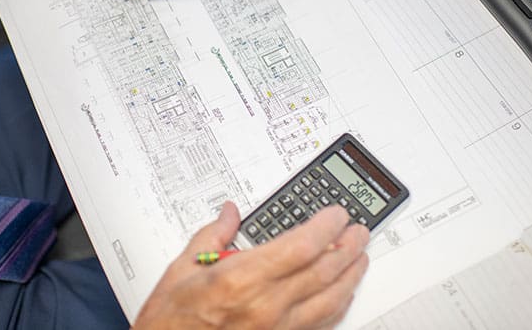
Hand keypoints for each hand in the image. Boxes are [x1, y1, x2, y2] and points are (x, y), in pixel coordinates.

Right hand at [134, 202, 369, 328]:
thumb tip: (230, 213)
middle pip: (324, 271)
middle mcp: (265, 306)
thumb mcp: (182, 268)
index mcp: (241, 279)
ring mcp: (277, 328)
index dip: (327, 226)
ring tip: (360, 256)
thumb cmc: (171, 321)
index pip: (301, 246)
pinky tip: (344, 293)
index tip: (336, 214)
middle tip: (357, 229)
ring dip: (351, 275)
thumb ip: (212, 235)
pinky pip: (321, 323)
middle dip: (348, 245)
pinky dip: (339, 304)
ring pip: (331, 299)